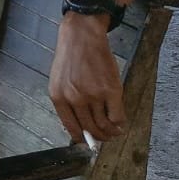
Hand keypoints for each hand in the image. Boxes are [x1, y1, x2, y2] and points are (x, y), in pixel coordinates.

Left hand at [48, 13, 126, 143]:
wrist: (82, 36)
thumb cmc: (70, 58)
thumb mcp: (59, 81)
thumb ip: (66, 101)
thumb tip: (79, 126)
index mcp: (59, 97)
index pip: (71, 127)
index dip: (81, 138)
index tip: (88, 142)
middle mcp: (75, 99)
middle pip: (90, 129)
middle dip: (99, 137)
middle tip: (105, 138)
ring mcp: (93, 95)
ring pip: (104, 125)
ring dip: (111, 133)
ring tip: (114, 132)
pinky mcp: (111, 91)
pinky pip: (117, 117)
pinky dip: (120, 124)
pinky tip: (120, 123)